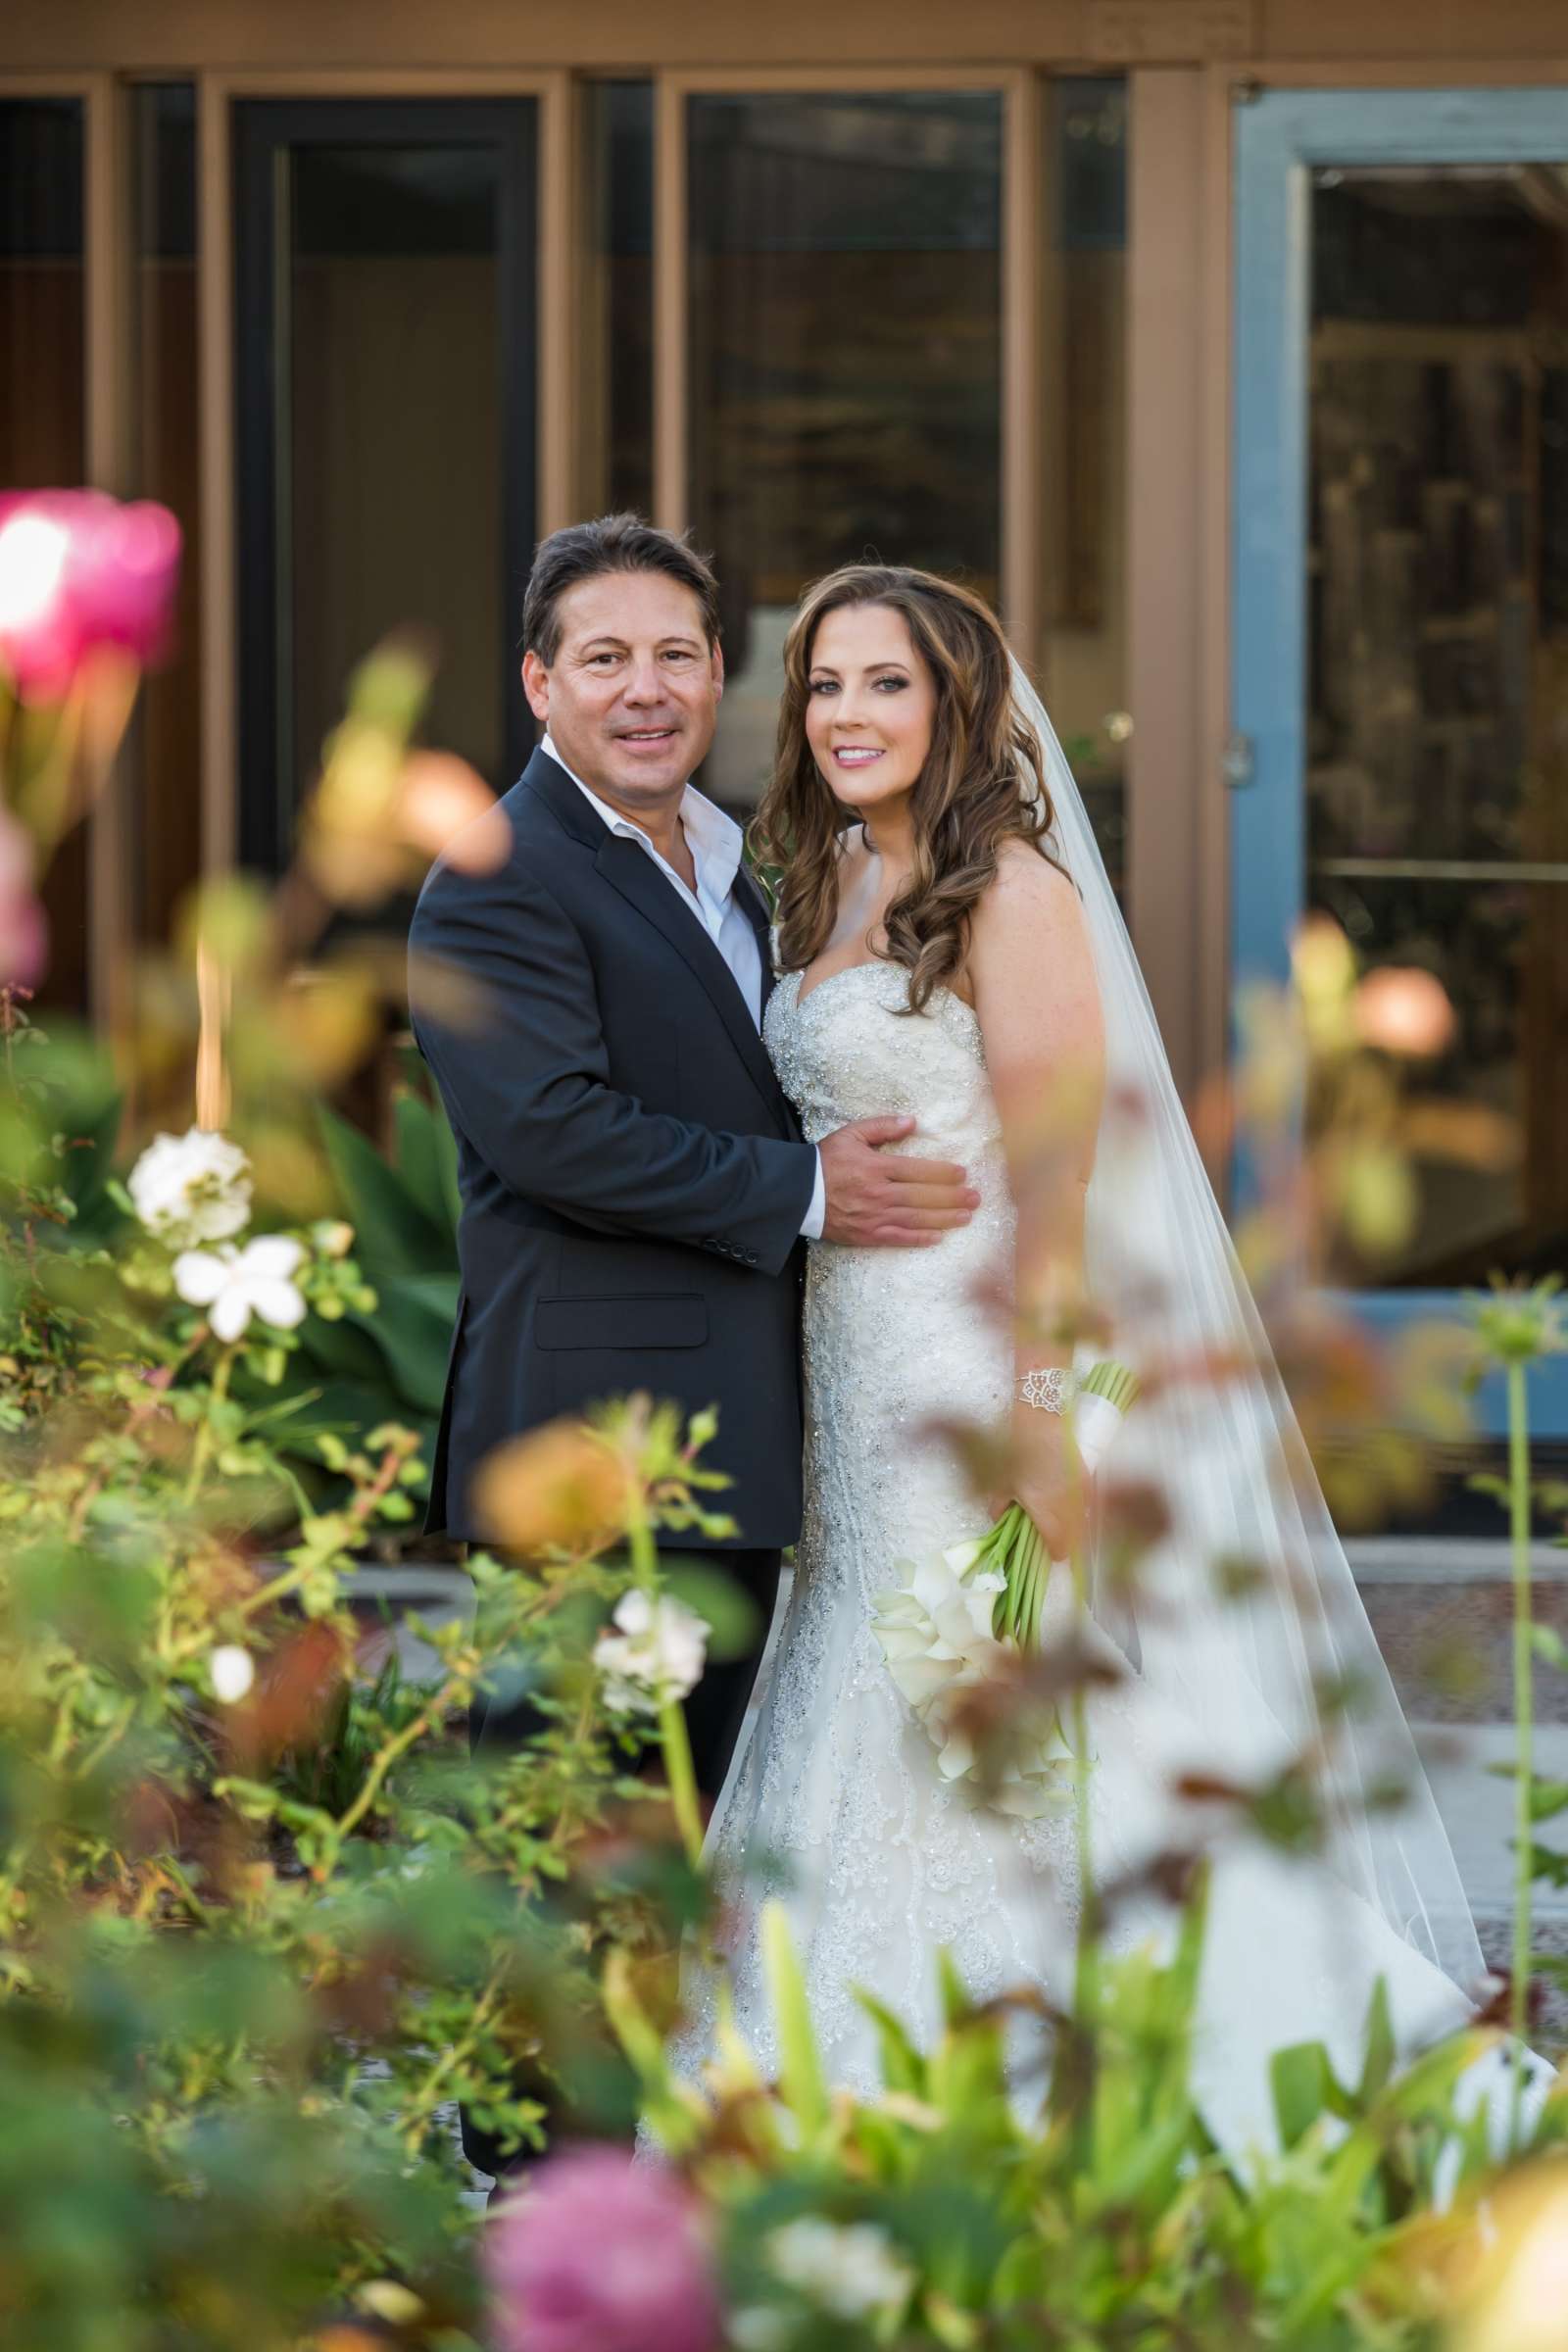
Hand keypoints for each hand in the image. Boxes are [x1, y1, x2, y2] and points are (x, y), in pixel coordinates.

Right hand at [818, 1115, 978, 1248]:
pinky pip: (898, 1238)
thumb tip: (912, 1122)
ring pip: (916, 1218)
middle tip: (975, 1198)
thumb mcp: (851, 1135)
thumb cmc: (825, 1161)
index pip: (918, 1171)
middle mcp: (879, 1194)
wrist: (798, 1193)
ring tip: (966, 1217)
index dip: (943, 1173)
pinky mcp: (867, 1235)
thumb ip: (882, 1127)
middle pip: (923, 1196)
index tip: (962, 1174)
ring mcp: (874, 1217)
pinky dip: (919, 1239)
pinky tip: (938, 1238)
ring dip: (944, 1218)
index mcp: (877, 1168)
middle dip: (952, 1197)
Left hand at [993, 1406, 1087, 1561]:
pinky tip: (1064, 1500)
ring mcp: (1081, 1493)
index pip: (1060, 1548)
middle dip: (1063, 1541)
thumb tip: (999, 1521)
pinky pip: (1086, 1504)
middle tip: (1049, 1537)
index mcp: (1046, 1512)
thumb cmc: (1016, 1451)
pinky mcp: (1088, 1478)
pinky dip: (1078, 1508)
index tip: (1046, 1551)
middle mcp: (1068, 1507)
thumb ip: (999, 1507)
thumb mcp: (1000, 1481)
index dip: (1053, 1553)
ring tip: (1057, 1518)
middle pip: (1074, 1539)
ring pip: (1082, 1522)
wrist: (1041, 1419)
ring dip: (1072, 1526)